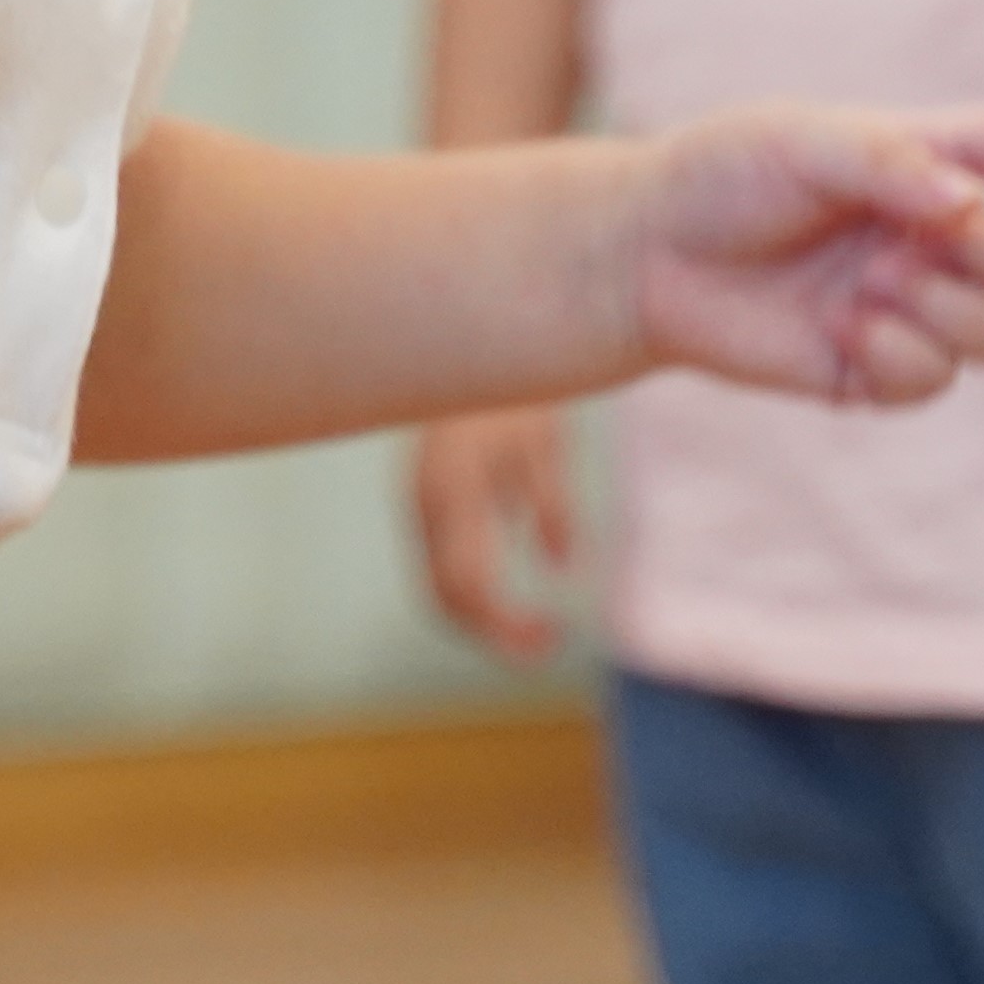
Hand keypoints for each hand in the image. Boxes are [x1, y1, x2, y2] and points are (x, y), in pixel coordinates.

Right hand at [412, 406, 579, 658]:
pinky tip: (513, 597)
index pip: (468, 585)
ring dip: (484, 618)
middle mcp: (425, 504)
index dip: (507, 627)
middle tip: (550, 644)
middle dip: (494, 633)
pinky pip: (442, 564)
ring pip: (438, 585)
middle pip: (445, 596)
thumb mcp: (544, 442)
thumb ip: (552, 504)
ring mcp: (420, 503)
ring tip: (540, 627)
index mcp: (452, 491)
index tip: (556, 639)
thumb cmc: (513, 382)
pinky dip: (475, 593)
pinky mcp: (426, 500)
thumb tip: (563, 567)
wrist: (461, 339)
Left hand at [626, 106, 983, 408]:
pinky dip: (894, 354)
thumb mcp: (798, 141)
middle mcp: (939, 236)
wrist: (648, 255)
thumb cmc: (723, 175)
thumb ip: (888, 162)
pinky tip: (838, 330)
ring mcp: (916, 306)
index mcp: (932, 162)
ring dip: (943, 311)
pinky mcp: (879, 369)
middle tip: (917, 244)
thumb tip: (966, 205)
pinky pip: (934, 379)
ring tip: (863, 287)